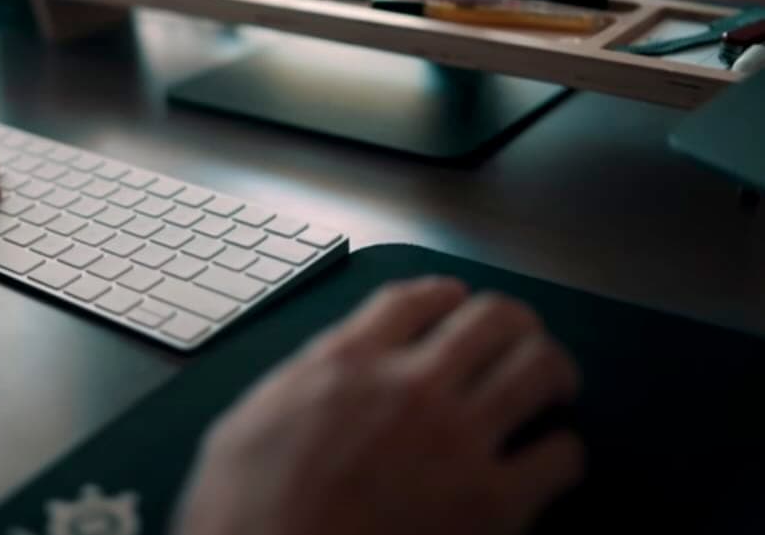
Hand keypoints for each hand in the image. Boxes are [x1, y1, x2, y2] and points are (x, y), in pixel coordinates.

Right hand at [175, 278, 582, 534]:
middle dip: (513, 325)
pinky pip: (560, 457)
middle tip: (518, 341)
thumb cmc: (244, 518)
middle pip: (492, 319)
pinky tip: (552, 460)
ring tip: (555, 386)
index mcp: (345, 363)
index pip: (414, 299)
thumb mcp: (243, 428)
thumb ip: (296, 389)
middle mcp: (409, 386)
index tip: (454, 302)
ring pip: (539, 369)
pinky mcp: (493, 504)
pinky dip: (563, 453)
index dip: (444, 295)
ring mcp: (457, 440)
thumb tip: (317, 378)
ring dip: (553, 371)